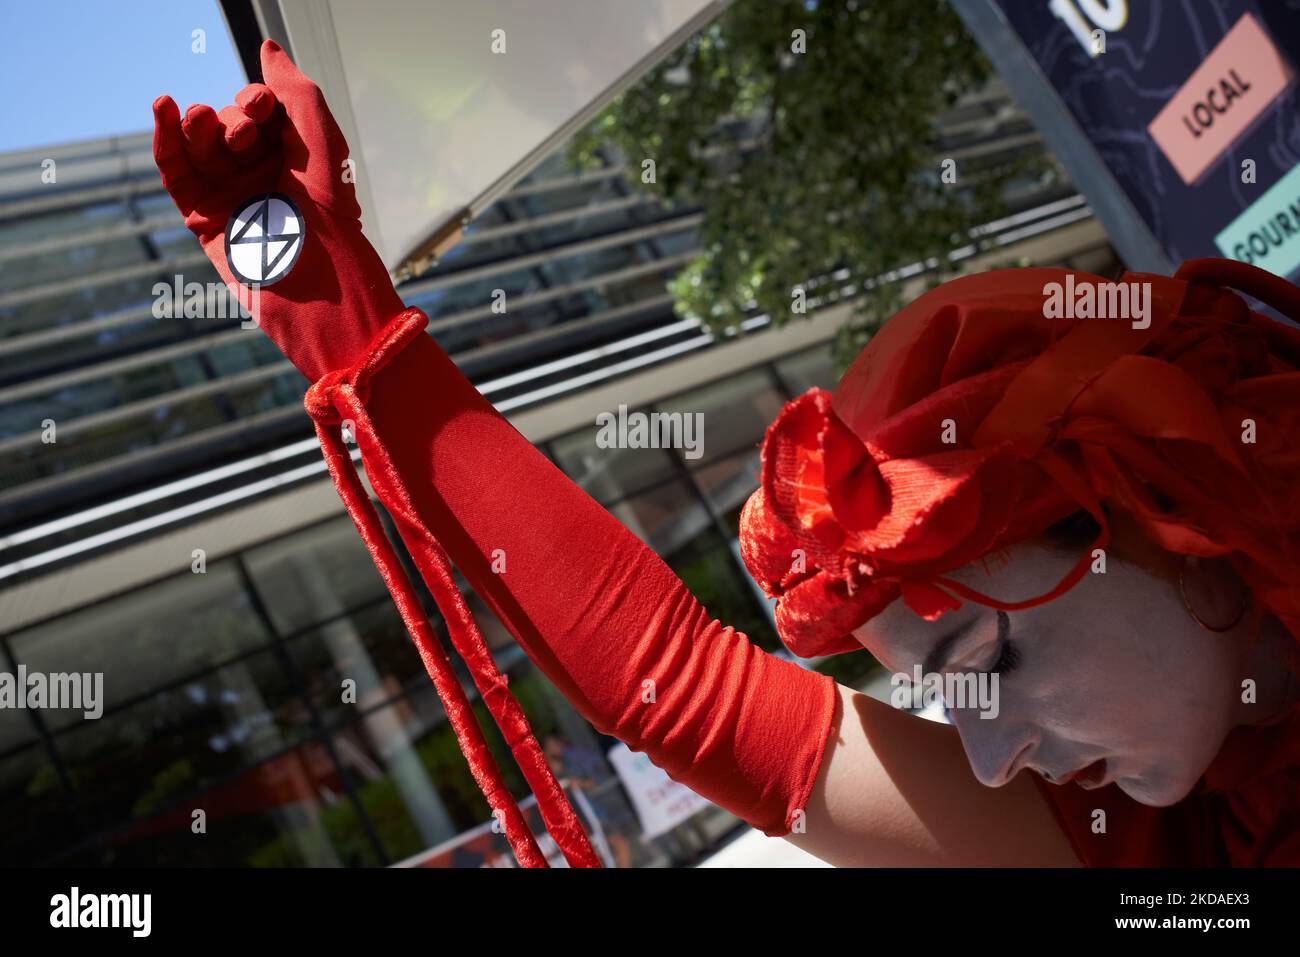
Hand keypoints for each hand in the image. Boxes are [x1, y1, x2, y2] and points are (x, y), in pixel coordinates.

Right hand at [152, 39, 403, 380]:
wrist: (317, 280)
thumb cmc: (330, 212)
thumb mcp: (320, 139)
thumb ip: (293, 89)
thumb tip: (266, 48)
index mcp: (293, 157)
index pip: (262, 111)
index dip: (259, 100)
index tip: (265, 106)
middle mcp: (261, 174)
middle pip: (229, 123)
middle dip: (233, 120)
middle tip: (246, 137)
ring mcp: (230, 194)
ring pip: (199, 143)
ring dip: (197, 123)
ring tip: (202, 121)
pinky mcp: (202, 215)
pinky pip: (175, 170)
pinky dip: (165, 138)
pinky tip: (163, 107)